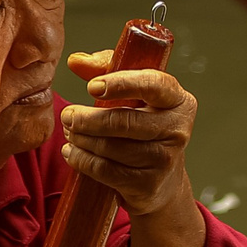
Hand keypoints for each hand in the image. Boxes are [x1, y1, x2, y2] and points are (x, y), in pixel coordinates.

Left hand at [61, 49, 206, 246]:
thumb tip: (75, 61)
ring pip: (111, 147)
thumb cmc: (144, 126)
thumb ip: (107, 68)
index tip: (92, 87)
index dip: (121, 84)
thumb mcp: (134, 93)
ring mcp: (165, 160)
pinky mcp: (147, 185)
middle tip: (67, 115)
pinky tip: (71, 153)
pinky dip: (82, 160)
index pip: (154, 85)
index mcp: (179, 100)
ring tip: (69, 133)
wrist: (162, 181)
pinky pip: (106, 170)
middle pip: (124, 121)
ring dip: (82, 139)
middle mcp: (178, 130)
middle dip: (88, 119)